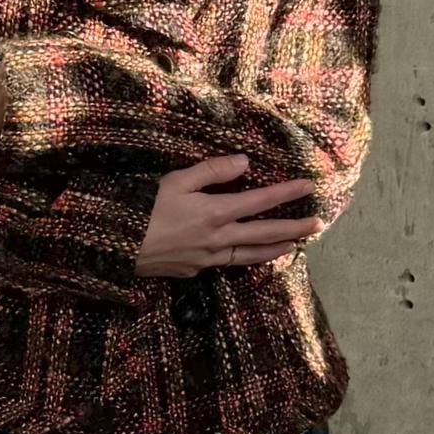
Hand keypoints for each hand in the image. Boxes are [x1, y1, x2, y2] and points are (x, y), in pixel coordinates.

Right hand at [134, 153, 320, 279]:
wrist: (115, 248)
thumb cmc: (142, 209)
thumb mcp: (175, 181)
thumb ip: (212, 171)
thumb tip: (245, 162)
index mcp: (215, 213)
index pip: (261, 201)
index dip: (286, 193)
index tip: (309, 186)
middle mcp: (218, 239)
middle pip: (265, 234)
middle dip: (294, 228)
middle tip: (318, 225)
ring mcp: (208, 260)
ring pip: (250, 256)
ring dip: (275, 250)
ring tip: (294, 246)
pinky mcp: (194, 272)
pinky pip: (226, 264)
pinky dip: (244, 259)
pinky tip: (248, 256)